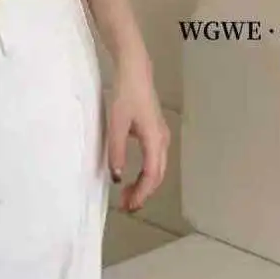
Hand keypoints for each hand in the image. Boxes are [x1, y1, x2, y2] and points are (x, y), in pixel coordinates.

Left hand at [104, 56, 170, 213]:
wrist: (135, 71)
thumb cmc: (125, 95)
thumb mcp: (116, 124)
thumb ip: (116, 152)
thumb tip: (117, 177)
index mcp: (155, 140)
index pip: (151, 175)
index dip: (142, 193)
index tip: (130, 206)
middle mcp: (163, 140)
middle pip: (157, 175)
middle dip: (143, 193)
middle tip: (127, 206)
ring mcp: (161, 136)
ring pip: (157, 168)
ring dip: (144, 184)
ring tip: (128, 195)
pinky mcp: (156, 131)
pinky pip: (154, 159)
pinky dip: (145, 173)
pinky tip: (132, 176)